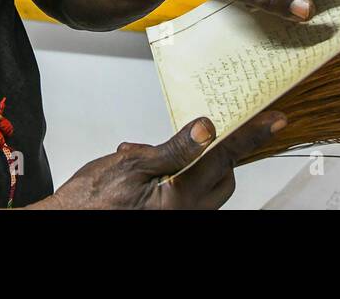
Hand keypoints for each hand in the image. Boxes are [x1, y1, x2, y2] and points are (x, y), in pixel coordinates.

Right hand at [38, 112, 285, 208]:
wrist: (65, 220)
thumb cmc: (91, 200)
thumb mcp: (132, 164)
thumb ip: (174, 148)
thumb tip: (208, 128)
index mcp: (180, 201)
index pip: (225, 159)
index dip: (251, 136)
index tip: (275, 119)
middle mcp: (187, 215)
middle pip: (223, 175)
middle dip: (215, 150)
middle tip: (195, 129)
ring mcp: (179, 218)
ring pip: (206, 184)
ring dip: (190, 163)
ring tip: (146, 155)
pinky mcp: (169, 217)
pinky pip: (187, 192)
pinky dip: (175, 174)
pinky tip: (143, 165)